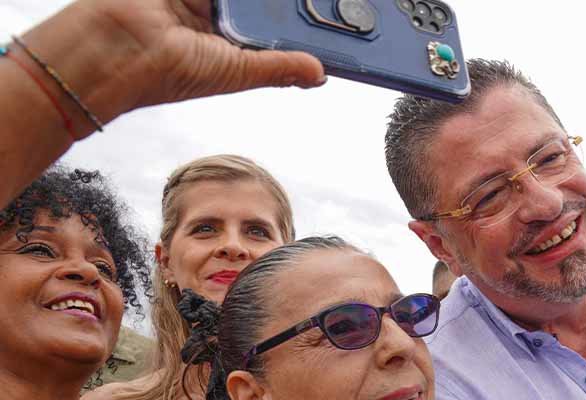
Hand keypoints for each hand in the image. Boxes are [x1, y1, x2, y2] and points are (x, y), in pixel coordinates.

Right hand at [72, 0, 325, 117]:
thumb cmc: (168, 71)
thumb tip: (320, 74)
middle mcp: (218, 15)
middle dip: (292, 3)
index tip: (335, 17)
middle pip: (263, 1)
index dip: (299, 22)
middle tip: (330, 0)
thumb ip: (278, 68)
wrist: (117, 48)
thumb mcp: (237, 71)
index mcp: (231, 41)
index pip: (274, 26)